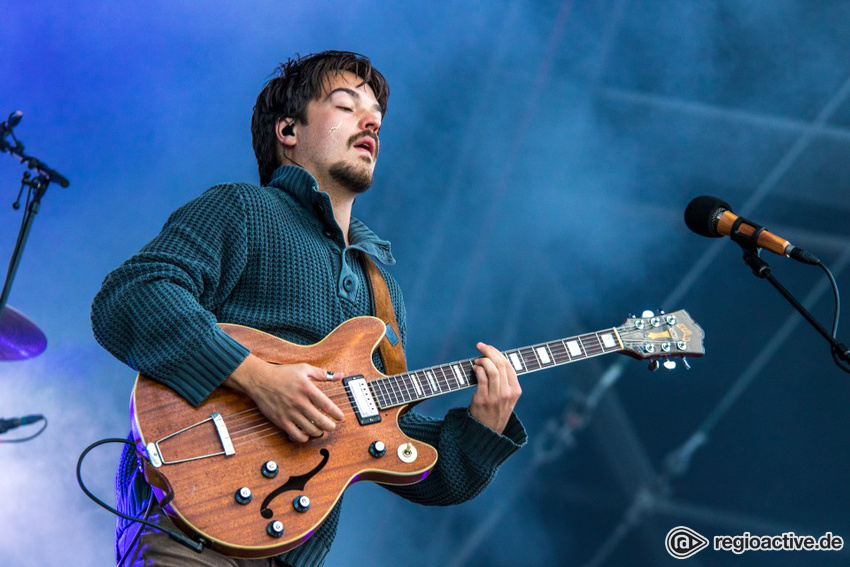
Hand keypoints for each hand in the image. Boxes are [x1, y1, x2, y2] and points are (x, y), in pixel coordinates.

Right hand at [225, 354, 344, 442]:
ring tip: (320, 430)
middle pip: (321, 421)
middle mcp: (300, 402)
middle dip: (330, 426)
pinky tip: (306, 433)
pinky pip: (296, 435)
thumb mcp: (304, 369)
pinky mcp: (281, 421)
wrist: (260, 380)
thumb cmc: (282, 374)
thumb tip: (339, 375)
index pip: (327, 405)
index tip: (340, 417)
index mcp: (307, 389)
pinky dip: (304, 437)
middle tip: (332, 426)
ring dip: (319, 433)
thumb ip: (322, 373)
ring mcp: (290, 413)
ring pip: (310, 430)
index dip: (337, 414)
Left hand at [469, 342, 521, 433]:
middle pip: (500, 364)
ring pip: (492, 370)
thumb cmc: (495, 410)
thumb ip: (504, 381)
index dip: (498, 353)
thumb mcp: (507, 398)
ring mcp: (495, 397)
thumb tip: (493, 359)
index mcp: (515, 391)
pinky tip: (474, 368)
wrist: (487, 432)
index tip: (488, 347)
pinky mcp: (483, 399)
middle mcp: (507, 393)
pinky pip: (481, 378)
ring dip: (482, 360)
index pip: (509, 365)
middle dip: (489, 351)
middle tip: (480, 346)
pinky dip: (477, 369)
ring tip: (477, 361)